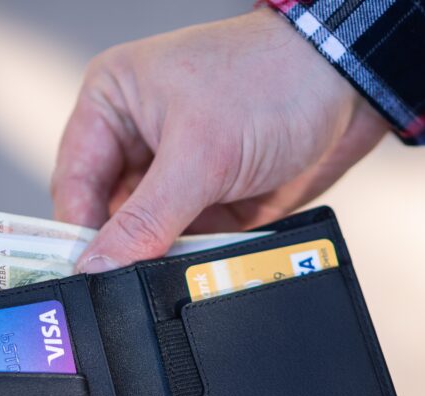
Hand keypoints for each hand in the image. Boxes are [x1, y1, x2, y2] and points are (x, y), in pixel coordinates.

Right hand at [51, 8, 387, 272]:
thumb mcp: (199, 154)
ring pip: (150, 235)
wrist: (350, 87)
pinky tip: (205, 266)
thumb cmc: (272, 80)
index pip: (74, 182)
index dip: (77, 233)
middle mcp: (138, 138)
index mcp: (113, 104)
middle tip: (129, 285)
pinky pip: (189, 242)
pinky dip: (197, 257)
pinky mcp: (211, 198)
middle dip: (124, 249)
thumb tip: (99, 266)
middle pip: (109, 215)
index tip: (85, 278)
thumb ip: (146, 218)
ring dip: (163, 255)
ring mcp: (177, 173)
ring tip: (174, 271)